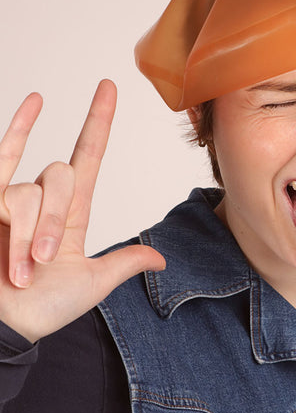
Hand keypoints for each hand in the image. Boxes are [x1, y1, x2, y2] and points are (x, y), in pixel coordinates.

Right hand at [0, 80, 164, 342]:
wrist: (4, 325)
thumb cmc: (39, 309)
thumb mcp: (90, 285)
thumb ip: (123, 264)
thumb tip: (162, 259)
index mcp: (72, 214)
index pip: (89, 155)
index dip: (99, 121)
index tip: (108, 87)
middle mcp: (42, 200)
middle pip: (58, 178)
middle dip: (50, 221)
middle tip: (40, 263)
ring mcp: (12, 198)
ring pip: (24, 193)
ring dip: (22, 236)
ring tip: (16, 271)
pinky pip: (1, 157)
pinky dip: (17, 128)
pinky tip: (35, 100)